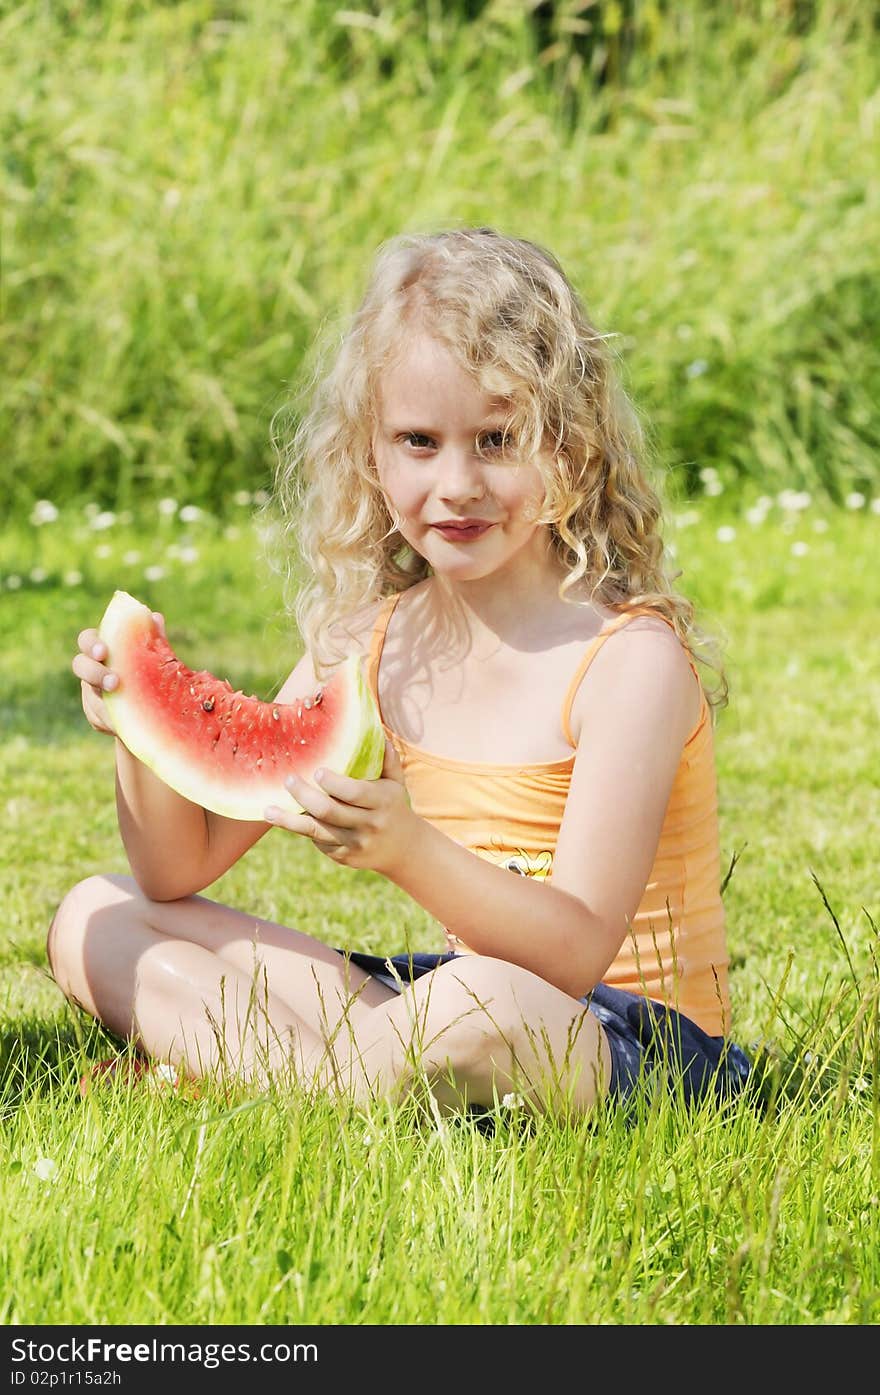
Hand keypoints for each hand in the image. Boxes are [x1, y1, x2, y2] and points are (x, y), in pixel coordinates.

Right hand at [73, 611, 165, 735]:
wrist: (150, 704)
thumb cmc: (147, 669)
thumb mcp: (152, 654)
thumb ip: (152, 637)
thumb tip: (155, 617)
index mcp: (102, 649)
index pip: (87, 640)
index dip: (91, 644)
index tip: (104, 651)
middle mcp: (92, 669)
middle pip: (80, 666)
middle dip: (94, 673)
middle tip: (114, 682)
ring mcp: (91, 693)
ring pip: (89, 696)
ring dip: (104, 702)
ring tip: (122, 708)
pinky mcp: (96, 715)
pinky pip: (100, 719)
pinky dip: (112, 721)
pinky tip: (126, 725)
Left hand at [264, 739, 418, 876]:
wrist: (404, 849)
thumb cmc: (394, 806)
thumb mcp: (396, 783)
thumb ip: (387, 759)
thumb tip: (377, 732)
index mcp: (382, 802)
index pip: (354, 793)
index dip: (334, 783)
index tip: (317, 771)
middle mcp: (369, 824)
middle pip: (330, 811)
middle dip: (304, 795)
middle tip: (288, 780)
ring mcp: (356, 843)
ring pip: (317, 831)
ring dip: (289, 821)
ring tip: (269, 810)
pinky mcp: (345, 857)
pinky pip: (319, 842)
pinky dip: (303, 829)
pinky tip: (287, 819)